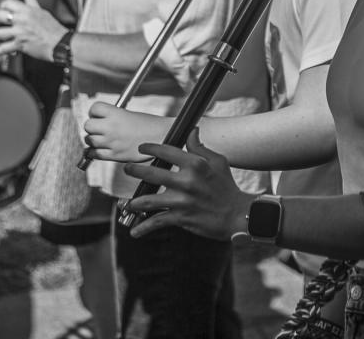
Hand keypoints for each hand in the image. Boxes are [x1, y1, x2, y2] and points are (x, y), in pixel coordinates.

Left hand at [0, 0, 64, 61]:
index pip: (8, 3)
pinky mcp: (19, 45)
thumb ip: (33, 2)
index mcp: (27, 10)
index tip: (3, 9)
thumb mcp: (43, 11)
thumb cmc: (53, 29)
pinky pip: (3, 49)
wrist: (60, 43)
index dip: (3, 6)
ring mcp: (19, 33)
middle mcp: (21, 20)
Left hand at [83, 102, 167, 162]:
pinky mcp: (114, 156)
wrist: (163, 137)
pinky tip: (102, 149)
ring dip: (93, 140)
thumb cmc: (149, 125)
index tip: (99, 115)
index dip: (95, 112)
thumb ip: (112, 118)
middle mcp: (112, 127)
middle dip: (92, 127)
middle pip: (88, 125)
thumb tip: (97, 122)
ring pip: (89, 140)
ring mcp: (112, 142)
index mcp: (117, 114)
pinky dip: (95, 152)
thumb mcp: (129, 114)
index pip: (94, 108)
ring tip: (103, 139)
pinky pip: (94, 154)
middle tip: (99, 128)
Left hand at [122, 130, 253, 241]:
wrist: (236, 214)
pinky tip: (135, 231)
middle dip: (135, 170)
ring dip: (134, 202)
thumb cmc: (226, 186)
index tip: (142, 148)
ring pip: (149, 200)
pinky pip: (157, 222)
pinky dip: (144, 228)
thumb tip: (192, 131)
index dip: (151, 148)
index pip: (166, 152)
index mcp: (195, 164)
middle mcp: (186, 181)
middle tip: (127, 169)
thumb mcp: (218, 161)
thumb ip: (200, 147)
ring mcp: (182, 201)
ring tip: (127, 203)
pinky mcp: (181, 217)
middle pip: (152, 174)